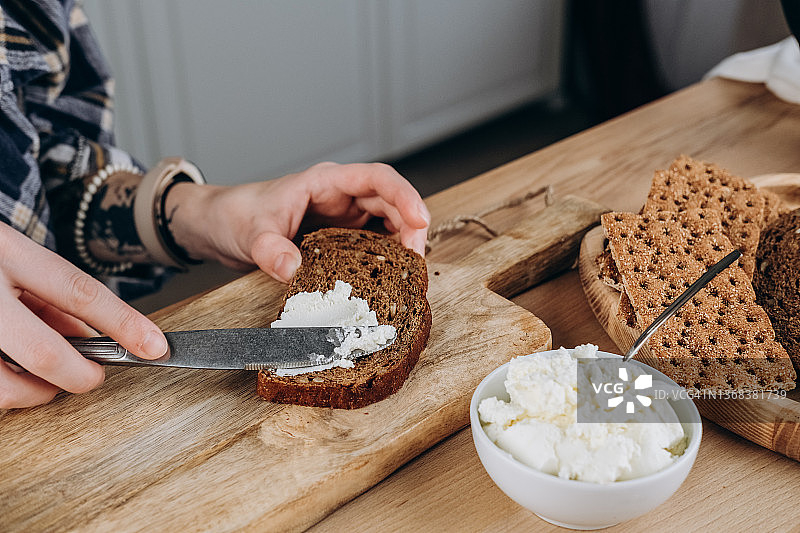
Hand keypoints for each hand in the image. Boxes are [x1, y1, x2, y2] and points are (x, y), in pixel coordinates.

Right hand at [0, 224, 168, 407]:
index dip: (123, 323)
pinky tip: (10, 369)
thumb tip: (94, 340)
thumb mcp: (18, 261)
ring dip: (33, 391)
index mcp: (6, 251)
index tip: (156, 347)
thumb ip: (54, 298)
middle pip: (42, 351)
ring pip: (3, 386)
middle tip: (92, 377)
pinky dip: (6, 388)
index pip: (78, 290)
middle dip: (78, 375)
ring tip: (41, 377)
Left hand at [166, 162, 429, 281]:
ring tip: (410, 272)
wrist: (219, 227)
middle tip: (416, 260)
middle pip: (391, 203)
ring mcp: (342, 218)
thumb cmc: (235, 215)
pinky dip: (386, 259)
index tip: (419, 219)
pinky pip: (373, 245)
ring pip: (387, 224)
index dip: (404, 196)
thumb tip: (290, 268)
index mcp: (325, 182)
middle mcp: (340, 197)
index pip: (377, 178)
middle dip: (411, 227)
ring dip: (403, 244)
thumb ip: (269, 249)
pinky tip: (390, 278)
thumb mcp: (250, 232)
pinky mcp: (339, 240)